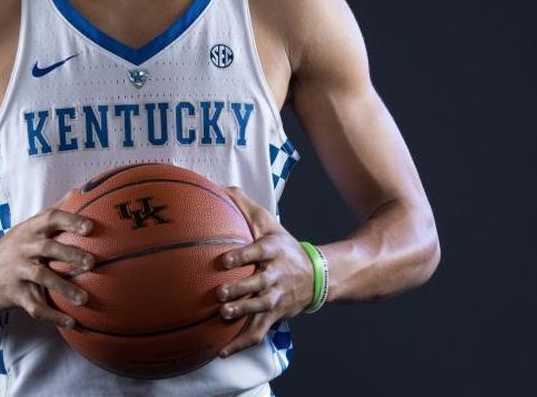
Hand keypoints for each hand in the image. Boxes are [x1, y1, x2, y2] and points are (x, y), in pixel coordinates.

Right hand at [0, 192, 96, 327]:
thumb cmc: (13, 246)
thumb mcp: (28, 227)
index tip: (89, 227)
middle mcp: (24, 247)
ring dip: (63, 288)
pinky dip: (52, 315)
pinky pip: (34, 305)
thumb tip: (80, 192)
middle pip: (48, 247)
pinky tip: (70, 321)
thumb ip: (53, 212)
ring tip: (83, 299)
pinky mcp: (14, 293)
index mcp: (30, 229)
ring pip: (41, 277)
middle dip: (70, 254)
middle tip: (91, 263)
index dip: (70, 221)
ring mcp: (17, 270)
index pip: (50, 218)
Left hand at [215, 185, 313, 357]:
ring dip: (242, 313)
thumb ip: (244, 206)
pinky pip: (258, 332)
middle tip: (221, 292)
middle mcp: (276, 275)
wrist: (316, 275)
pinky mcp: (275, 316)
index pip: (258, 252)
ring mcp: (277, 298)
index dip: (242, 256)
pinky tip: (221, 350)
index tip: (224, 260)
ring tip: (223, 314)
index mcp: (273, 251)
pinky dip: (240, 343)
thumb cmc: (283, 246)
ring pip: (260, 309)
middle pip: (259, 284)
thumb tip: (219, 187)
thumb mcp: (269, 223)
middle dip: (241, 289)